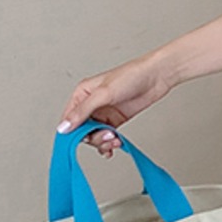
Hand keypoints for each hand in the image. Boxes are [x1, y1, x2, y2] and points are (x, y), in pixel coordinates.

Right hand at [57, 52, 173, 157]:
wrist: (156, 76)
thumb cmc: (131, 76)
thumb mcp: (103, 93)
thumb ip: (83, 111)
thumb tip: (64, 127)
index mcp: (82, 94)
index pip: (68, 119)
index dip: (71, 133)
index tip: (82, 141)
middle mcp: (91, 104)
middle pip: (82, 130)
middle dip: (94, 137)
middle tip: (108, 136)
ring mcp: (104, 113)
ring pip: (95, 135)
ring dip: (103, 141)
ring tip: (115, 140)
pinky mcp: (115, 120)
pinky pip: (106, 136)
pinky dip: (109, 143)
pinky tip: (114, 145)